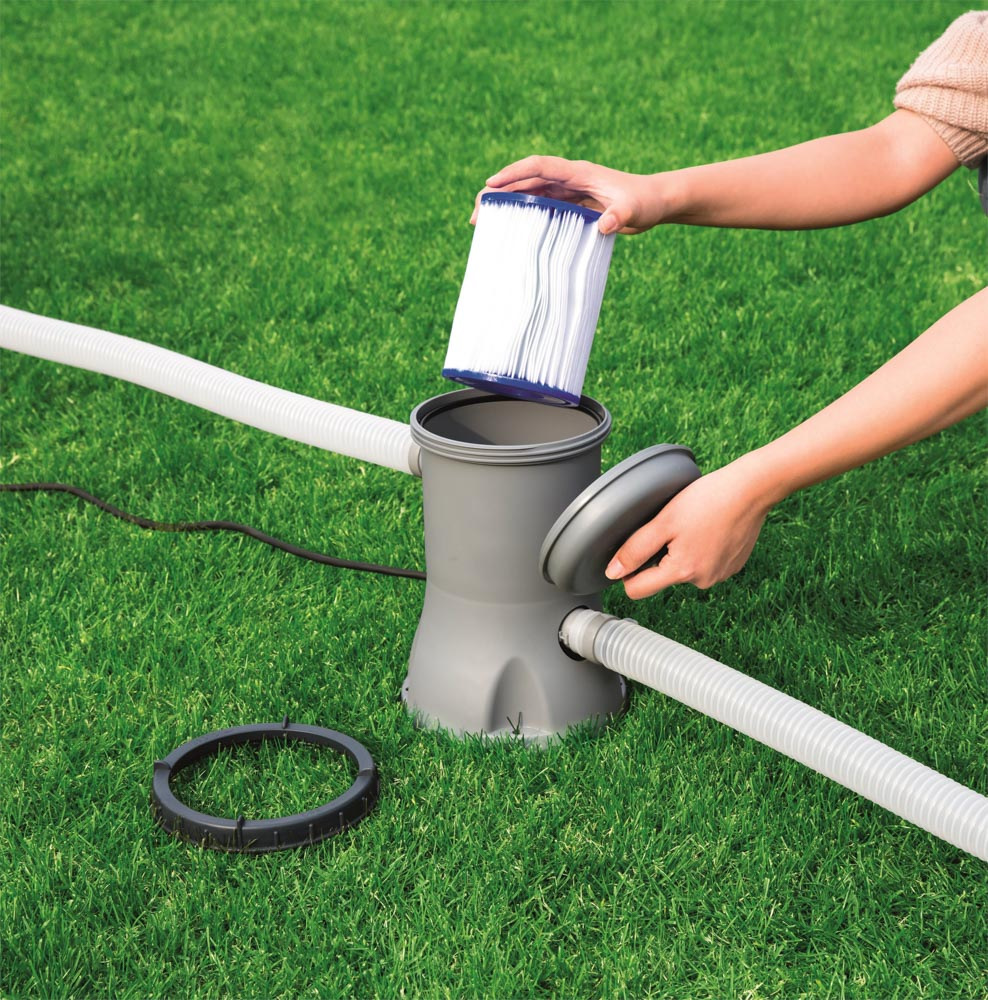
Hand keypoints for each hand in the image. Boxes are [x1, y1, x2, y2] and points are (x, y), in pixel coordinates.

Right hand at [471, 155, 666, 234]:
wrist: (656, 202)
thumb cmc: (645, 202)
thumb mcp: (634, 210)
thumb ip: (620, 217)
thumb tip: (604, 226)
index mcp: (578, 172)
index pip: (539, 166)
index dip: (513, 174)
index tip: (491, 185)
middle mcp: (569, 178)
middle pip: (526, 179)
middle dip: (499, 192)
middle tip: (477, 213)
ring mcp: (568, 191)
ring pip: (529, 193)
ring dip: (506, 205)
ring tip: (484, 223)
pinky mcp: (571, 204)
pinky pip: (540, 206)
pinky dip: (523, 215)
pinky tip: (509, 229)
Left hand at [604, 460, 773, 598]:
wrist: (751, 490)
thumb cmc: (708, 500)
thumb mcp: (663, 522)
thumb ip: (635, 549)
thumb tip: (612, 573)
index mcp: (682, 573)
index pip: (638, 589)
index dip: (628, 571)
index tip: (633, 549)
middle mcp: (703, 582)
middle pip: (663, 576)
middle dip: (661, 554)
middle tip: (673, 526)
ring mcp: (721, 575)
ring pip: (685, 568)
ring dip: (682, 550)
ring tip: (694, 524)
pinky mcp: (733, 566)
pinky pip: (706, 562)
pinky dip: (702, 547)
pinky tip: (709, 527)